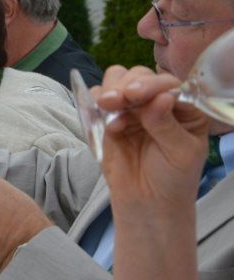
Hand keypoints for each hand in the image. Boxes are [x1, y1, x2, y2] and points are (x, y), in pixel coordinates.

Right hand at [96, 65, 208, 225]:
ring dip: (110, 89)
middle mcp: (157, 101)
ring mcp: (131, 108)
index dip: (152, 85)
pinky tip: (105, 123)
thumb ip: (167, 125)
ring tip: (108, 106)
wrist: (147, 202)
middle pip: (139, 76)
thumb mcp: (180, 153)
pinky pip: (96, 98)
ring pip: (117, 80)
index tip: (136, 94)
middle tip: (117, 101)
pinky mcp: (107, 118)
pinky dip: (95, 103)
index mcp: (185, 106)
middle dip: (127, 85)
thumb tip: (160, 98)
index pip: (169, 84)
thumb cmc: (173, 178)